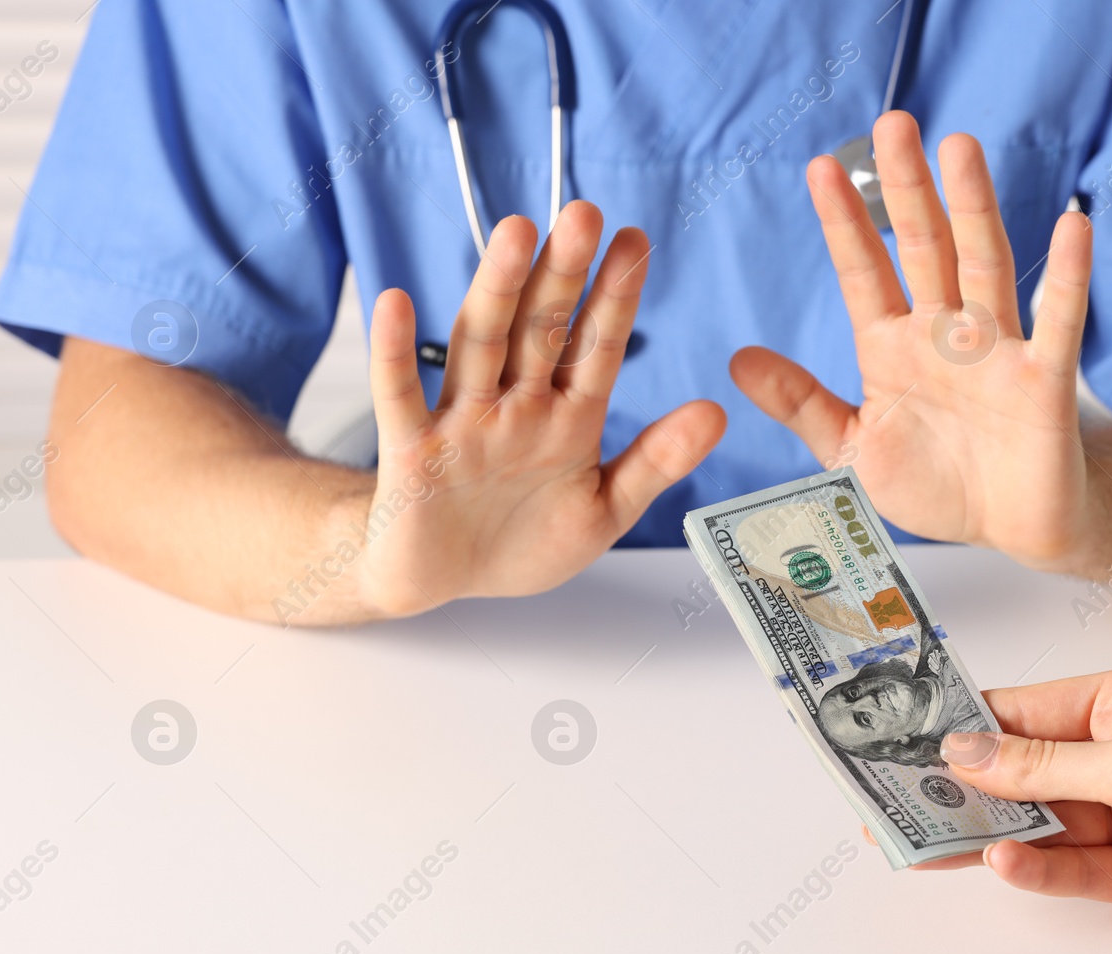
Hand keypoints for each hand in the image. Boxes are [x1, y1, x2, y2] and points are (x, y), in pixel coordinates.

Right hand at [357, 201, 724, 615]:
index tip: (636, 241)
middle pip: (539, 328)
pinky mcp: (410, 452)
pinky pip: (399, 397)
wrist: (443, 582)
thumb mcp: (603, 509)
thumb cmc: (522, 541)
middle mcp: (516, 406)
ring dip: (497, 290)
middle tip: (584, 213)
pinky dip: (393, 353)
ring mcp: (462, 423)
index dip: (615, 296)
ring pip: (481, 345)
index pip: (594, 346)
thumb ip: (655, 462)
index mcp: (567, 417)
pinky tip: (396, 302)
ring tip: (516, 234)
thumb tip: (718, 412)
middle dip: (562, 273)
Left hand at [731, 111, 1098, 567]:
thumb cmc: (935, 482)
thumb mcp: (852, 448)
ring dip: (973, 209)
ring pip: (984, 266)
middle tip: (892, 125)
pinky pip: (1058, 324)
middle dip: (907, 190)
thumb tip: (739, 360)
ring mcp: (996, 352)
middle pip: (925, 248)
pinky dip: (1067, 277)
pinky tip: (1071, 227)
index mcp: (893, 348)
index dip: (843, 224)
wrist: (1008, 528)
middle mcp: (945, 335)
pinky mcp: (1044, 383)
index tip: (816, 169)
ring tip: (959, 150)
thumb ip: (802, 404)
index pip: (864, 272)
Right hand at [925, 669, 1111, 942]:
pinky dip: (1031, 866)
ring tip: (931, 837)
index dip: (969, 726)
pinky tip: (1002, 861)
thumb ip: (1044, 765)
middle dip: (967, 784)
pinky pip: (1064, 866)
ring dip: (988, 829)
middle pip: (1021, 770)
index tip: (913, 737)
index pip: (1025, 712)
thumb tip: (970, 751)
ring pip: (1035, 822)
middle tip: (904, 795)